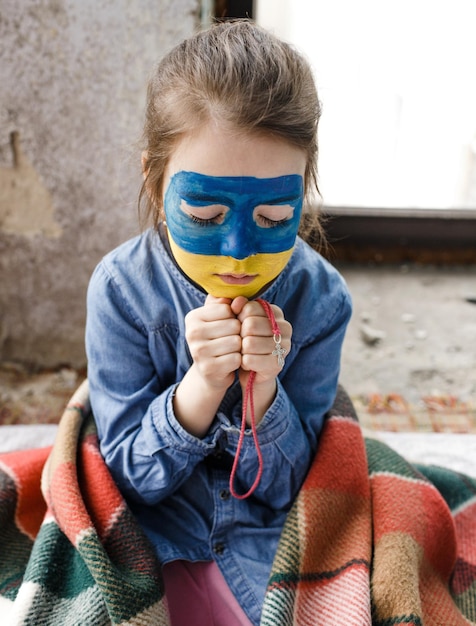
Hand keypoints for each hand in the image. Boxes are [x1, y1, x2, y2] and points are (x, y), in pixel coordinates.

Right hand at [184, 294, 241, 390]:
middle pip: (233, 325)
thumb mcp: (217, 318)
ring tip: (230, 350)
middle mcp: (192, 333)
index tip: (226, 326)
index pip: (227, 309)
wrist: (209, 371)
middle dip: (238, 332)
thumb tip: (239, 299)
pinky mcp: (208, 368)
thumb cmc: (217, 338)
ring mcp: (198, 352)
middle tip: (229, 340)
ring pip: (236, 342)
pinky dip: (238, 361)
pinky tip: (230, 362)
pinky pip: (236, 359)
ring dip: (239, 347)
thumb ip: (225, 303)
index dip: (233, 317)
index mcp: (192, 317)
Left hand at [231, 297, 291, 424]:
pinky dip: (243, 362)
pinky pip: (250, 360)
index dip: (238, 318)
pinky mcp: (278, 364)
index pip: (250, 308)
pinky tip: (246, 363)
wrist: (251, 371)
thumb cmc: (244, 341)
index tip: (238, 325)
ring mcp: (284, 346)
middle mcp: (285, 327)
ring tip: (243, 353)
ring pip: (249, 343)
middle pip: (250, 325)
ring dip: (240, 350)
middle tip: (240, 342)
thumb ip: (236, 307)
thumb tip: (236, 301)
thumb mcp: (238, 321)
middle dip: (239, 335)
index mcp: (276, 312)